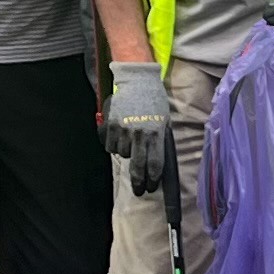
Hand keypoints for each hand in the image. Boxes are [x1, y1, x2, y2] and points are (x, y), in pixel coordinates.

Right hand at [103, 59, 172, 195]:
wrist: (137, 82)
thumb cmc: (154, 100)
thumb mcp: (163, 121)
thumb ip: (159, 140)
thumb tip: (156, 161)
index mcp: (156, 134)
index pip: (154, 164)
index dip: (152, 179)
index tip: (151, 187)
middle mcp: (140, 135)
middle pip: (138, 166)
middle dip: (139, 182)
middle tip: (139, 191)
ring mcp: (124, 131)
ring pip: (123, 155)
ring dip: (126, 153)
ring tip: (130, 142)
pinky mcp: (111, 126)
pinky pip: (110, 145)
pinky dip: (114, 144)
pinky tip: (119, 136)